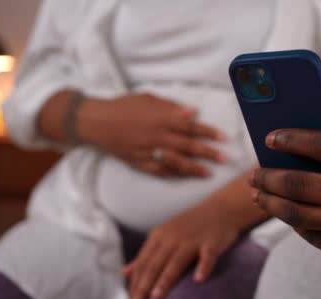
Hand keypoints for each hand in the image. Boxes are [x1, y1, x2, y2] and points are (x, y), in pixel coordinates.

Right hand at [77, 93, 226, 176]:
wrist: (96, 122)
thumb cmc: (124, 106)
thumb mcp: (148, 99)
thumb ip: (172, 107)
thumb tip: (193, 112)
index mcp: (161, 118)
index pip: (191, 127)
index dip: (209, 132)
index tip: (224, 138)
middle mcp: (157, 136)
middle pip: (188, 146)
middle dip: (208, 153)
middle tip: (224, 158)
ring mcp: (148, 151)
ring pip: (176, 162)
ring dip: (194, 168)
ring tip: (209, 173)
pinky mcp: (139, 162)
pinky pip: (160, 171)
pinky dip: (173, 174)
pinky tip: (185, 177)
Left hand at [125, 209, 240, 298]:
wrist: (222, 208)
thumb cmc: (192, 226)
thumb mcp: (164, 236)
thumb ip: (147, 255)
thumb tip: (124, 273)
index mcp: (158, 238)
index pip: (142, 265)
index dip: (135, 286)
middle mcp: (172, 238)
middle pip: (154, 266)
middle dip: (143, 289)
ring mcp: (192, 240)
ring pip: (176, 262)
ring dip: (166, 280)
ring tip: (156, 298)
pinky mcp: (211, 242)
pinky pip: (207, 256)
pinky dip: (203, 267)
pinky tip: (199, 280)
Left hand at [248, 98, 320, 272]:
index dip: (292, 139)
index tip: (270, 138)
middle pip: (303, 185)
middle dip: (270, 178)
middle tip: (253, 173)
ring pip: (301, 215)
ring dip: (272, 204)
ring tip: (257, 195)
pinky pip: (315, 237)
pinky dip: (295, 224)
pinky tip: (284, 213)